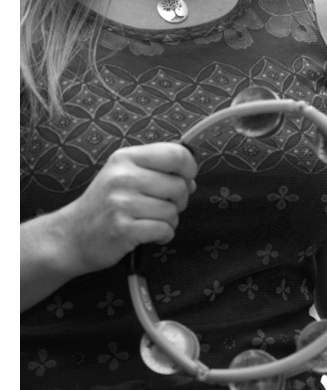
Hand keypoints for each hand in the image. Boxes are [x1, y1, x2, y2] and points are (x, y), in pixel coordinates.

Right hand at [57, 143, 197, 275]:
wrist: (71, 236)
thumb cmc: (104, 204)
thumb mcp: (124, 174)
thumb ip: (156, 170)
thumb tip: (191, 179)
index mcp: (126, 158)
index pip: (176, 153)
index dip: (189, 168)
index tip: (186, 179)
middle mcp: (123, 176)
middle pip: (179, 185)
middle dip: (180, 200)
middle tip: (163, 206)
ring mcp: (121, 203)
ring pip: (172, 211)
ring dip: (169, 221)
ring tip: (151, 221)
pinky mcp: (123, 229)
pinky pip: (163, 230)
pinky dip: (163, 236)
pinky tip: (150, 235)